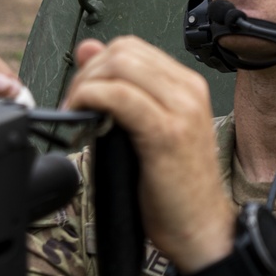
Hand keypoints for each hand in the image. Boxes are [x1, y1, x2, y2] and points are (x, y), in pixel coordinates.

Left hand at [64, 36, 234, 273]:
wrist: (201, 228)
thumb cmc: (174, 188)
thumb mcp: (146, 130)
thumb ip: (121, 91)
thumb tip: (89, 49)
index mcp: (187, 86)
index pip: (132, 48)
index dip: (97, 64)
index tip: (83, 93)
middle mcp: (188, 90)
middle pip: (123, 51)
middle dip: (88, 72)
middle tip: (75, 104)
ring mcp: (181, 110)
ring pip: (120, 65)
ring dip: (87, 84)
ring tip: (78, 113)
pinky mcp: (166, 133)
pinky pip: (119, 97)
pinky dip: (91, 99)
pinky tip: (83, 118)